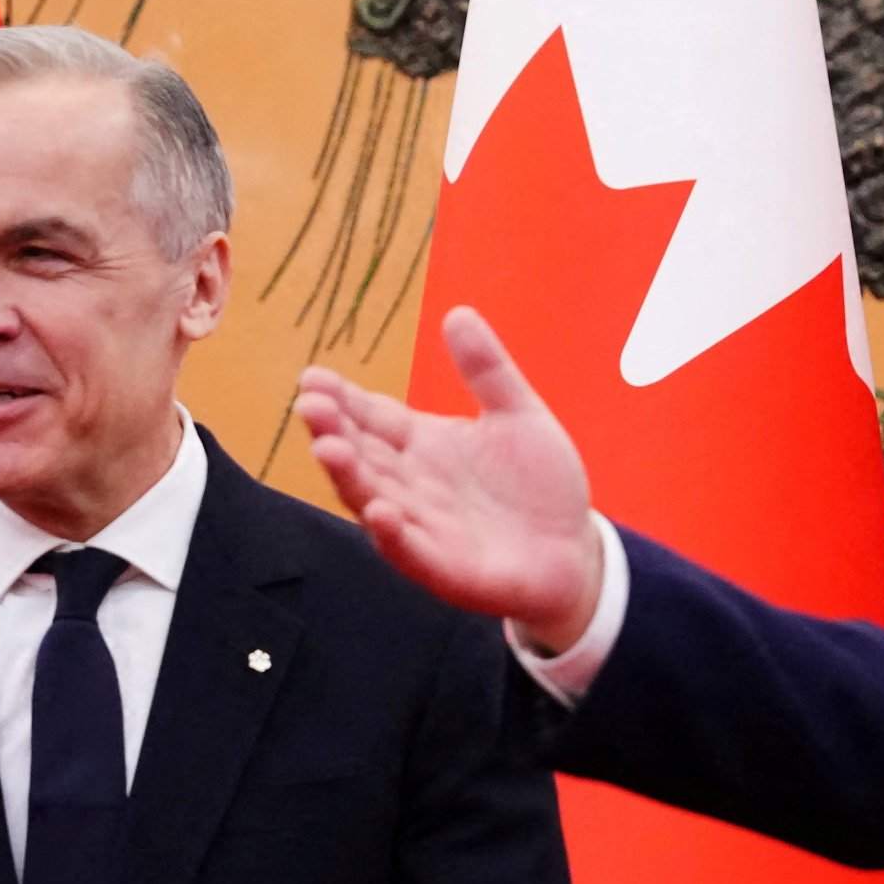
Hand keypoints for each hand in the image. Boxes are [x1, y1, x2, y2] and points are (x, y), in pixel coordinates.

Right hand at [293, 310, 605, 648]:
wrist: (573, 550)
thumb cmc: (538, 485)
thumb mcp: (518, 414)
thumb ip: (487, 370)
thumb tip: (459, 313)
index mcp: (422, 445)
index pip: (372, 417)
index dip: (342, 399)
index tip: (313, 377)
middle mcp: (412, 485)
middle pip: (363, 456)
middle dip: (333, 433)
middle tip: (310, 407)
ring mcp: (424, 529)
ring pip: (374, 501)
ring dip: (350, 479)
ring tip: (329, 450)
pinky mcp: (446, 569)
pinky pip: (413, 554)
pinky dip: (395, 536)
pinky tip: (382, 513)